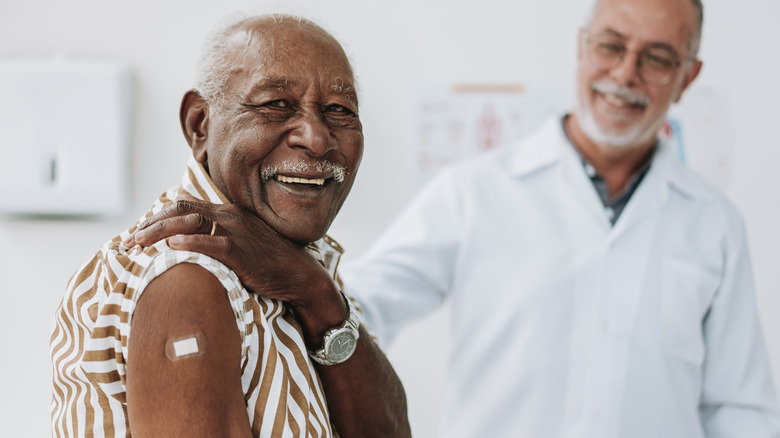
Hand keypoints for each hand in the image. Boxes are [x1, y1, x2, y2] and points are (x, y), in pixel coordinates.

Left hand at [126, 194, 341, 316]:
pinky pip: (213, 243)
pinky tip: (173, 246)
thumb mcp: (240, 241)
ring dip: (160, 231)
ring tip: (138, 242)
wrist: (299, 275)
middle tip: (128, 241)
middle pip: (181, 210)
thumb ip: (214, 232)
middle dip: (150, 224)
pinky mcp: (242, 251)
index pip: (183, 205)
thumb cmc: (268, 262)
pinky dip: (191, 242)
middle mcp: (229, 216)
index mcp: (227, 212)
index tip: (136, 233)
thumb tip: (183, 224)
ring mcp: (236, 231)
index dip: (157, 217)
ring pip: (191, 223)